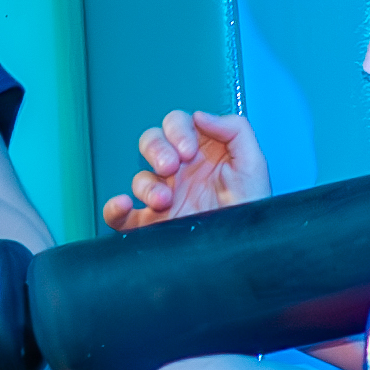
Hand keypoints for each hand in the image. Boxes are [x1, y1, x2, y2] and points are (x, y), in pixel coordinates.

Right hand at [105, 108, 268, 231]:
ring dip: (147, 185)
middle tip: (171, 167)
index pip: (179, 125)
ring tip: (164, 200)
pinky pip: (122, 215)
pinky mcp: (153, 225)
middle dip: (156, 150)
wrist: (244, 252)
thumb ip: (235, 130)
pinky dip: (114, 208)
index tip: (187, 149)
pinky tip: (123, 205)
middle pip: (152, 143)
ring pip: (139, 178)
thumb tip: (202, 116)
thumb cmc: (253, 213)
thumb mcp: (255, 165)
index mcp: (205, 155)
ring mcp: (166, 198)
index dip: (177, 130)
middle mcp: (183, 173)